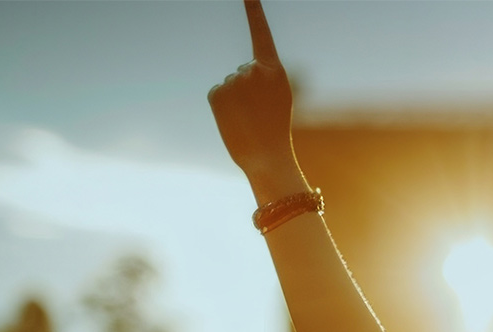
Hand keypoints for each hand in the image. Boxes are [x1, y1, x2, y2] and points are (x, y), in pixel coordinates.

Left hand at [208, 0, 302, 200]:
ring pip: (232, 84)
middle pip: (245, 71)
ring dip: (236, 100)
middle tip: (259, 113)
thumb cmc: (275, 131)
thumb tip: (239, 76)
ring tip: (248, 119)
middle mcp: (253, 69)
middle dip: (249, 90)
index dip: (253, 10)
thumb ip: (262, 81)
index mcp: (275, 70)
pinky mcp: (216, 92)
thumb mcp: (277, 100)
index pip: (261, 33)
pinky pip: (218, 94)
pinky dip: (223, 106)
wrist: (266, 157)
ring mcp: (233, 80)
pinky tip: (233, 119)